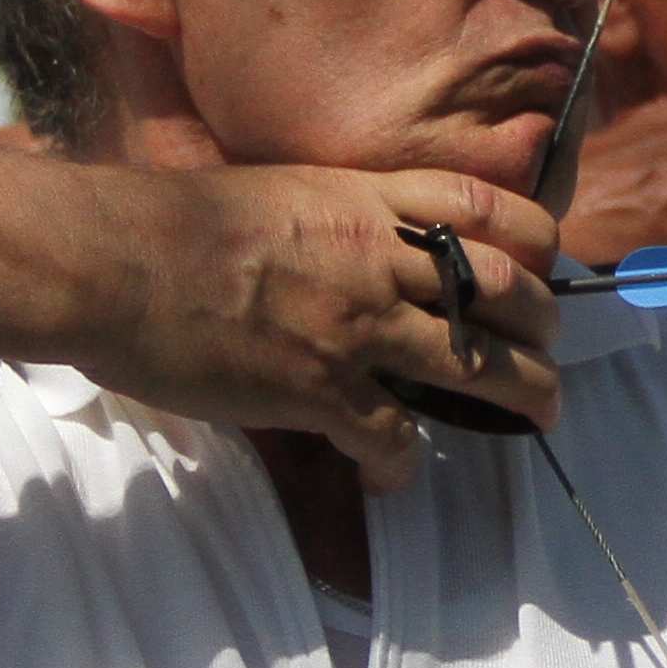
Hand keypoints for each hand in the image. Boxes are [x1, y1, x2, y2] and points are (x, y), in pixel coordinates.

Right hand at [79, 161, 562, 491]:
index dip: (532, 237)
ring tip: (542, 412)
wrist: (115, 261)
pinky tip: (395, 474)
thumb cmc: (169, 222)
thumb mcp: (276, 193)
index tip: (546, 262)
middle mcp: (378, 259)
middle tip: (552, 349)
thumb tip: (349, 241)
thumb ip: (331, 216)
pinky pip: (392, 436)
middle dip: (544, 323)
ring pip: (477, 364)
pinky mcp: (321, 390)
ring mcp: (356, 326)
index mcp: (366, 200)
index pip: (483, 205)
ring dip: (523, 393)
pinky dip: (403, 462)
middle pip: (503, 288)